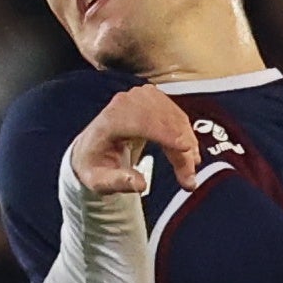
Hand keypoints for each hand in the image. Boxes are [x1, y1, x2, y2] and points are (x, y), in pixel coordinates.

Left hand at [69, 84, 199, 196]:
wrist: (92, 147)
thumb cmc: (95, 164)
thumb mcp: (98, 181)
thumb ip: (117, 183)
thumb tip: (140, 185)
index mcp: (108, 121)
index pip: (140, 121)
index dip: (164, 133)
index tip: (185, 148)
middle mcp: (124, 104)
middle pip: (161, 120)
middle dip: (181, 148)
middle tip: (190, 176)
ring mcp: (139, 98)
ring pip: (172, 117)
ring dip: (187, 143)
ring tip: (190, 169)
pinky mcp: (152, 99)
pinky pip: (175, 115)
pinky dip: (185, 134)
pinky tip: (189, 153)